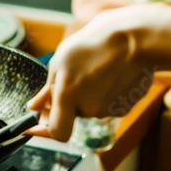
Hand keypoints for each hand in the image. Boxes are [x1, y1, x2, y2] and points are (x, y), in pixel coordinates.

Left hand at [28, 5, 158, 140]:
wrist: (136, 38)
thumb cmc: (95, 44)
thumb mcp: (62, 60)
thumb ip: (47, 90)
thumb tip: (33, 108)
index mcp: (68, 96)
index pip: (56, 131)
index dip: (44, 131)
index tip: (36, 126)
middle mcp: (88, 108)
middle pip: (73, 113)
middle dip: (72, 99)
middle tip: (79, 73)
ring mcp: (109, 110)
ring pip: (92, 108)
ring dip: (91, 94)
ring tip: (99, 68)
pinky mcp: (126, 107)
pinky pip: (109, 105)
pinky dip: (108, 93)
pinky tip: (113, 73)